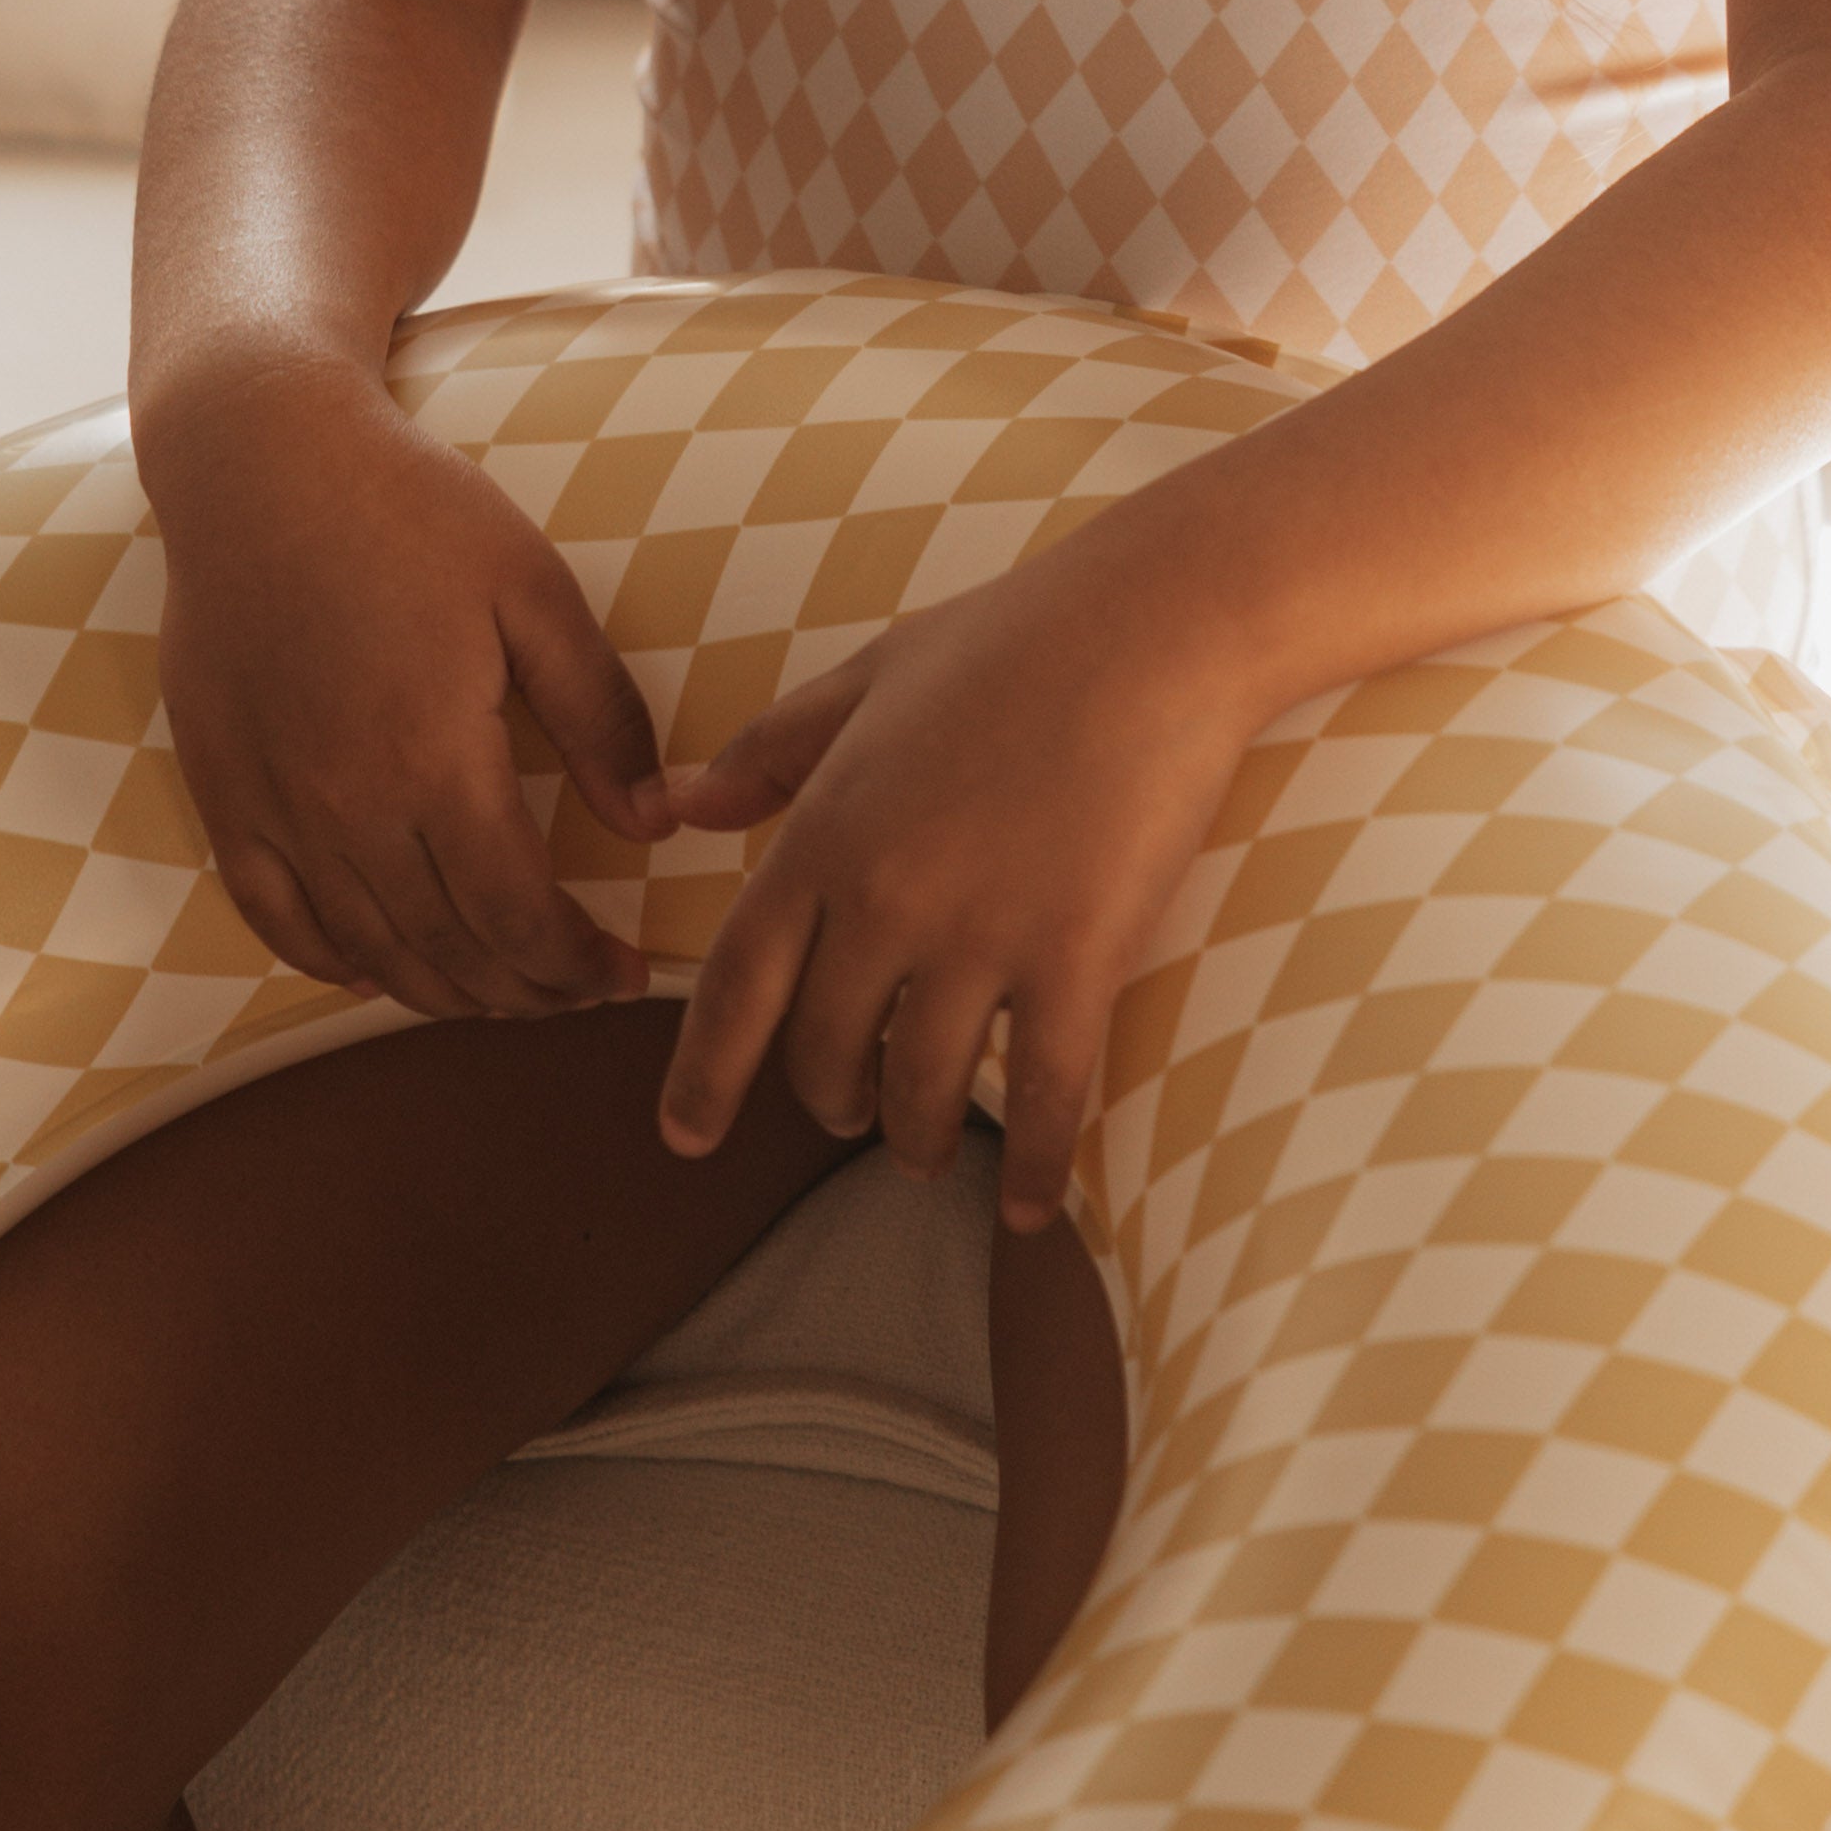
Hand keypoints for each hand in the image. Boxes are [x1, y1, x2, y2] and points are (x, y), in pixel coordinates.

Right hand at [152, 377, 672, 1021]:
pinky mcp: (222, 793)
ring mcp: (273, 808)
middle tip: (579, 992)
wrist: (258, 460)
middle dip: (525, 991)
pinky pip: (276, 919)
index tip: (626, 976)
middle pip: (447, 951)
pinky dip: (335, 963)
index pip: (516, 916)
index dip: (577, 965)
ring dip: (443, 991)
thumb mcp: (533, 588)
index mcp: (432, 758)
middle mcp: (344, 805)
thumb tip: (653, 821)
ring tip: (503, 990)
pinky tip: (382, 968)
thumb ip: (599, 712)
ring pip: (366, 952)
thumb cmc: (407, 509)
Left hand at [655, 544, 1256, 1230]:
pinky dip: (1032, 1169)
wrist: (1157, 624)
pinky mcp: (1077, 959)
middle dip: (831, 1103)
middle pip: (826, 1055)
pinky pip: (1044, 1098)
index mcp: (825, 830)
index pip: (738, 985)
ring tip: (927, 1148)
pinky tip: (1025, 1206)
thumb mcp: (867, 677)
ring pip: (922, 1092)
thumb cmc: (1012, 638)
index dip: (703, 1075)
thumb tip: (673, 805)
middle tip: (849, 1112)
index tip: (683, 1139)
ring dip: (917, 1139)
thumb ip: (768, 753)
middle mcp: (885, 898)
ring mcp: (982, 935)